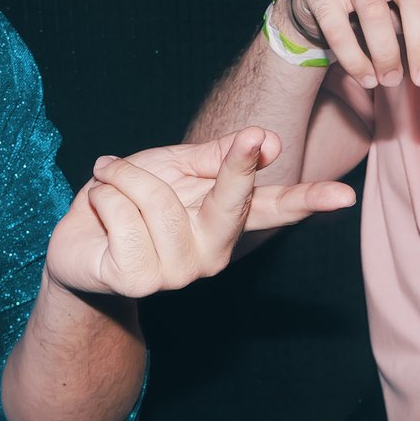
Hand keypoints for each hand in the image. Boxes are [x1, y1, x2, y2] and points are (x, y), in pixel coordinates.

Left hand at [45, 128, 354, 299]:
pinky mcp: (139, 280)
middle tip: (246, 140)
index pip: (277, 210)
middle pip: (232, 203)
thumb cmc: (131, 197)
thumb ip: (217, 155)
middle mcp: (212, 253)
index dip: (310, 201)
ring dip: (124, 176)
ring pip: (158, 198)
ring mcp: (178, 273)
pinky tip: (99, 204)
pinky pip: (123, 214)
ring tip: (111, 179)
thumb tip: (267, 140)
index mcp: (227, 221)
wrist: (77, 237)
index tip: (342, 196)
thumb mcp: (176, 166)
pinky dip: (105, 193)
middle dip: (232, 167)